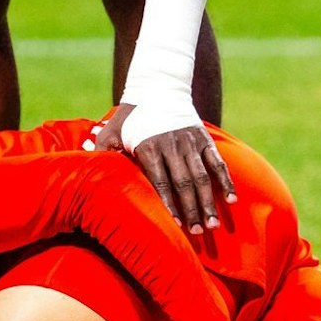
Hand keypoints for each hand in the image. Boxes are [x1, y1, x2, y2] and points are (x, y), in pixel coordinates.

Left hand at [87, 106, 236, 233]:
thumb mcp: (111, 130)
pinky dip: (226, 181)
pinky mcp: (204, 139)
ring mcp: (190, 142)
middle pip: (184, 184)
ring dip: (208, 202)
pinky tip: (231, 200)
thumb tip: (89, 172)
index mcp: (148, 146)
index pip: (159, 182)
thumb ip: (102, 152)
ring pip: (202, 177)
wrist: (158, 86)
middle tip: (196, 233)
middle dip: (191, 210)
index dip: (167, 205)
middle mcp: (172, 145)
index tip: (173, 226)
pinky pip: (218, 163)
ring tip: (211, 225)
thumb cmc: (130, 116)